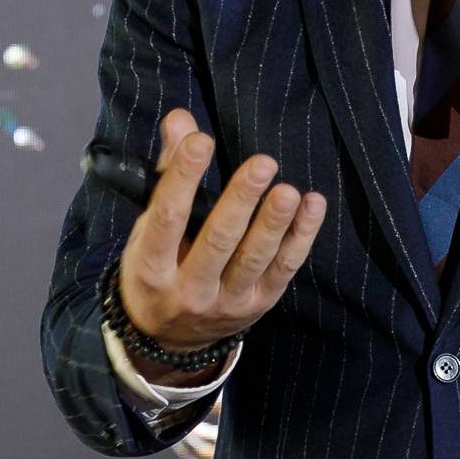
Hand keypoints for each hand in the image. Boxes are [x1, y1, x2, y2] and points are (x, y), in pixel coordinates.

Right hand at [116, 108, 326, 384]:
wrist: (168, 339)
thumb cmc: (156, 269)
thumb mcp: (147, 229)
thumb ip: (167, 172)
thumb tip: (181, 119)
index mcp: (151, 267)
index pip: (167, 217)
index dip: (183, 177)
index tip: (201, 141)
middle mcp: (189, 290)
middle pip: (217, 241)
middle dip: (241, 201)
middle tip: (262, 163)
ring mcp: (227, 302)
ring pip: (254, 260)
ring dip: (274, 223)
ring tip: (289, 190)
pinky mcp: (258, 305)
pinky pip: (283, 270)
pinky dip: (300, 238)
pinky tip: (312, 205)